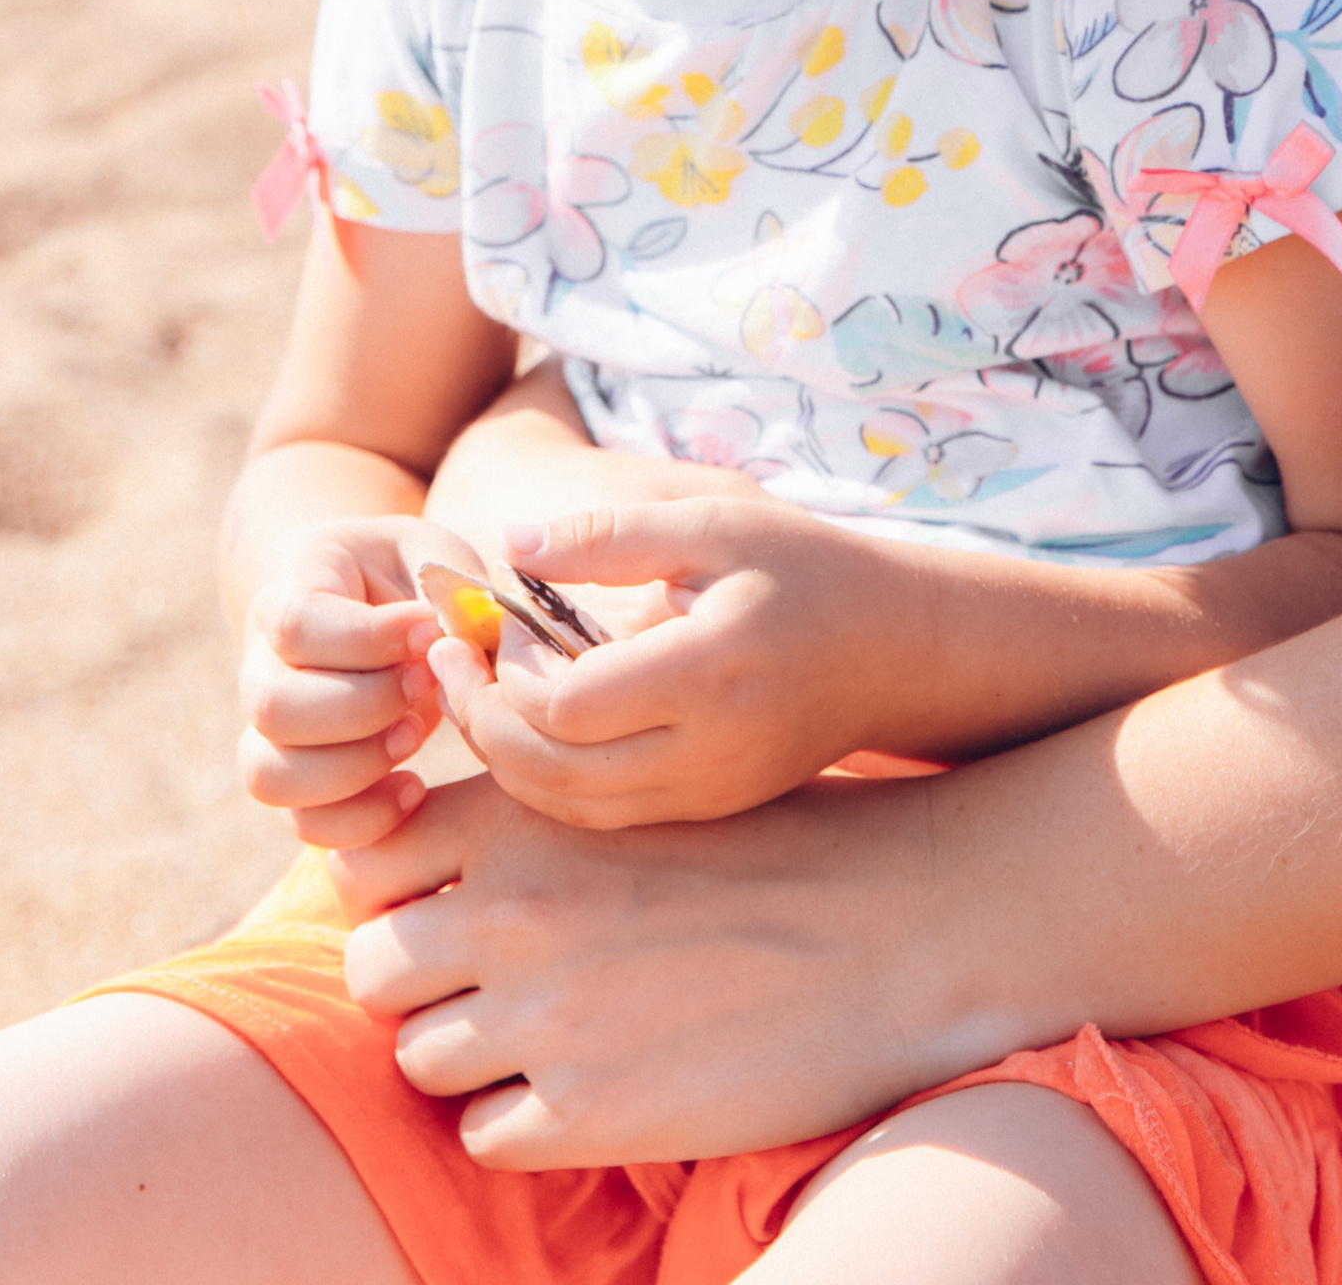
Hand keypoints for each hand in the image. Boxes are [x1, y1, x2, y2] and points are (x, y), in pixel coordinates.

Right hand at [237, 519, 445, 847]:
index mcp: (291, 591)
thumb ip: (448, 592)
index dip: (366, 638)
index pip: (296, 624)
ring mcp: (269, 732)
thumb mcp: (432, 557)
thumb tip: (456, 651)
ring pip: (272, 775)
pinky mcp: (297, 782)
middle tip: (429, 683)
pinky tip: (413, 791)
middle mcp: (261, 666)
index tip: (428, 632)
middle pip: (274, 707)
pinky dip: (359, 822)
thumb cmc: (410, 575)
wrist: (374, 602)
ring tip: (417, 734)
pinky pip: (304, 823)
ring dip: (355, 768)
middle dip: (364, 705)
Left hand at [331, 767, 961, 1164]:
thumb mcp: (647, 793)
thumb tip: (459, 865)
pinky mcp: (587, 1114)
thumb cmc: (788, 844)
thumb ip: (544, 821)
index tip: (445, 903)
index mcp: (525, 813)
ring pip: (417, 1059)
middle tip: (492, 985)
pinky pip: (483, 1137)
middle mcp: (514, 909)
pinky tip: (590, 1088)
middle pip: (374, 969)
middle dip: (420, 983)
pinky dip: (519, 1121)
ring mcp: (544, 1016)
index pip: (369, 860)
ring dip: (469, 1054)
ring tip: (548, 1037)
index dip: (399, 889)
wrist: (903, 922)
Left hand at [428, 496, 925, 824]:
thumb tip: (509, 543)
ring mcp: (708, 794)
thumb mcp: (713, 525)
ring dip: (508, 760)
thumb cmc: (801, 569)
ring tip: (477, 694)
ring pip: (571, 808)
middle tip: (449, 665)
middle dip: (483, 722)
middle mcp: (708, 750)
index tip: (489, 623)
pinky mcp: (707, 813)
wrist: (892, 650)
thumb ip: (610, 536)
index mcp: (709, 670)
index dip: (507, 672)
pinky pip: (605, 816)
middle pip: (554, 771)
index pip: (568, 705)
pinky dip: (551, 782)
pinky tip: (533, 727)